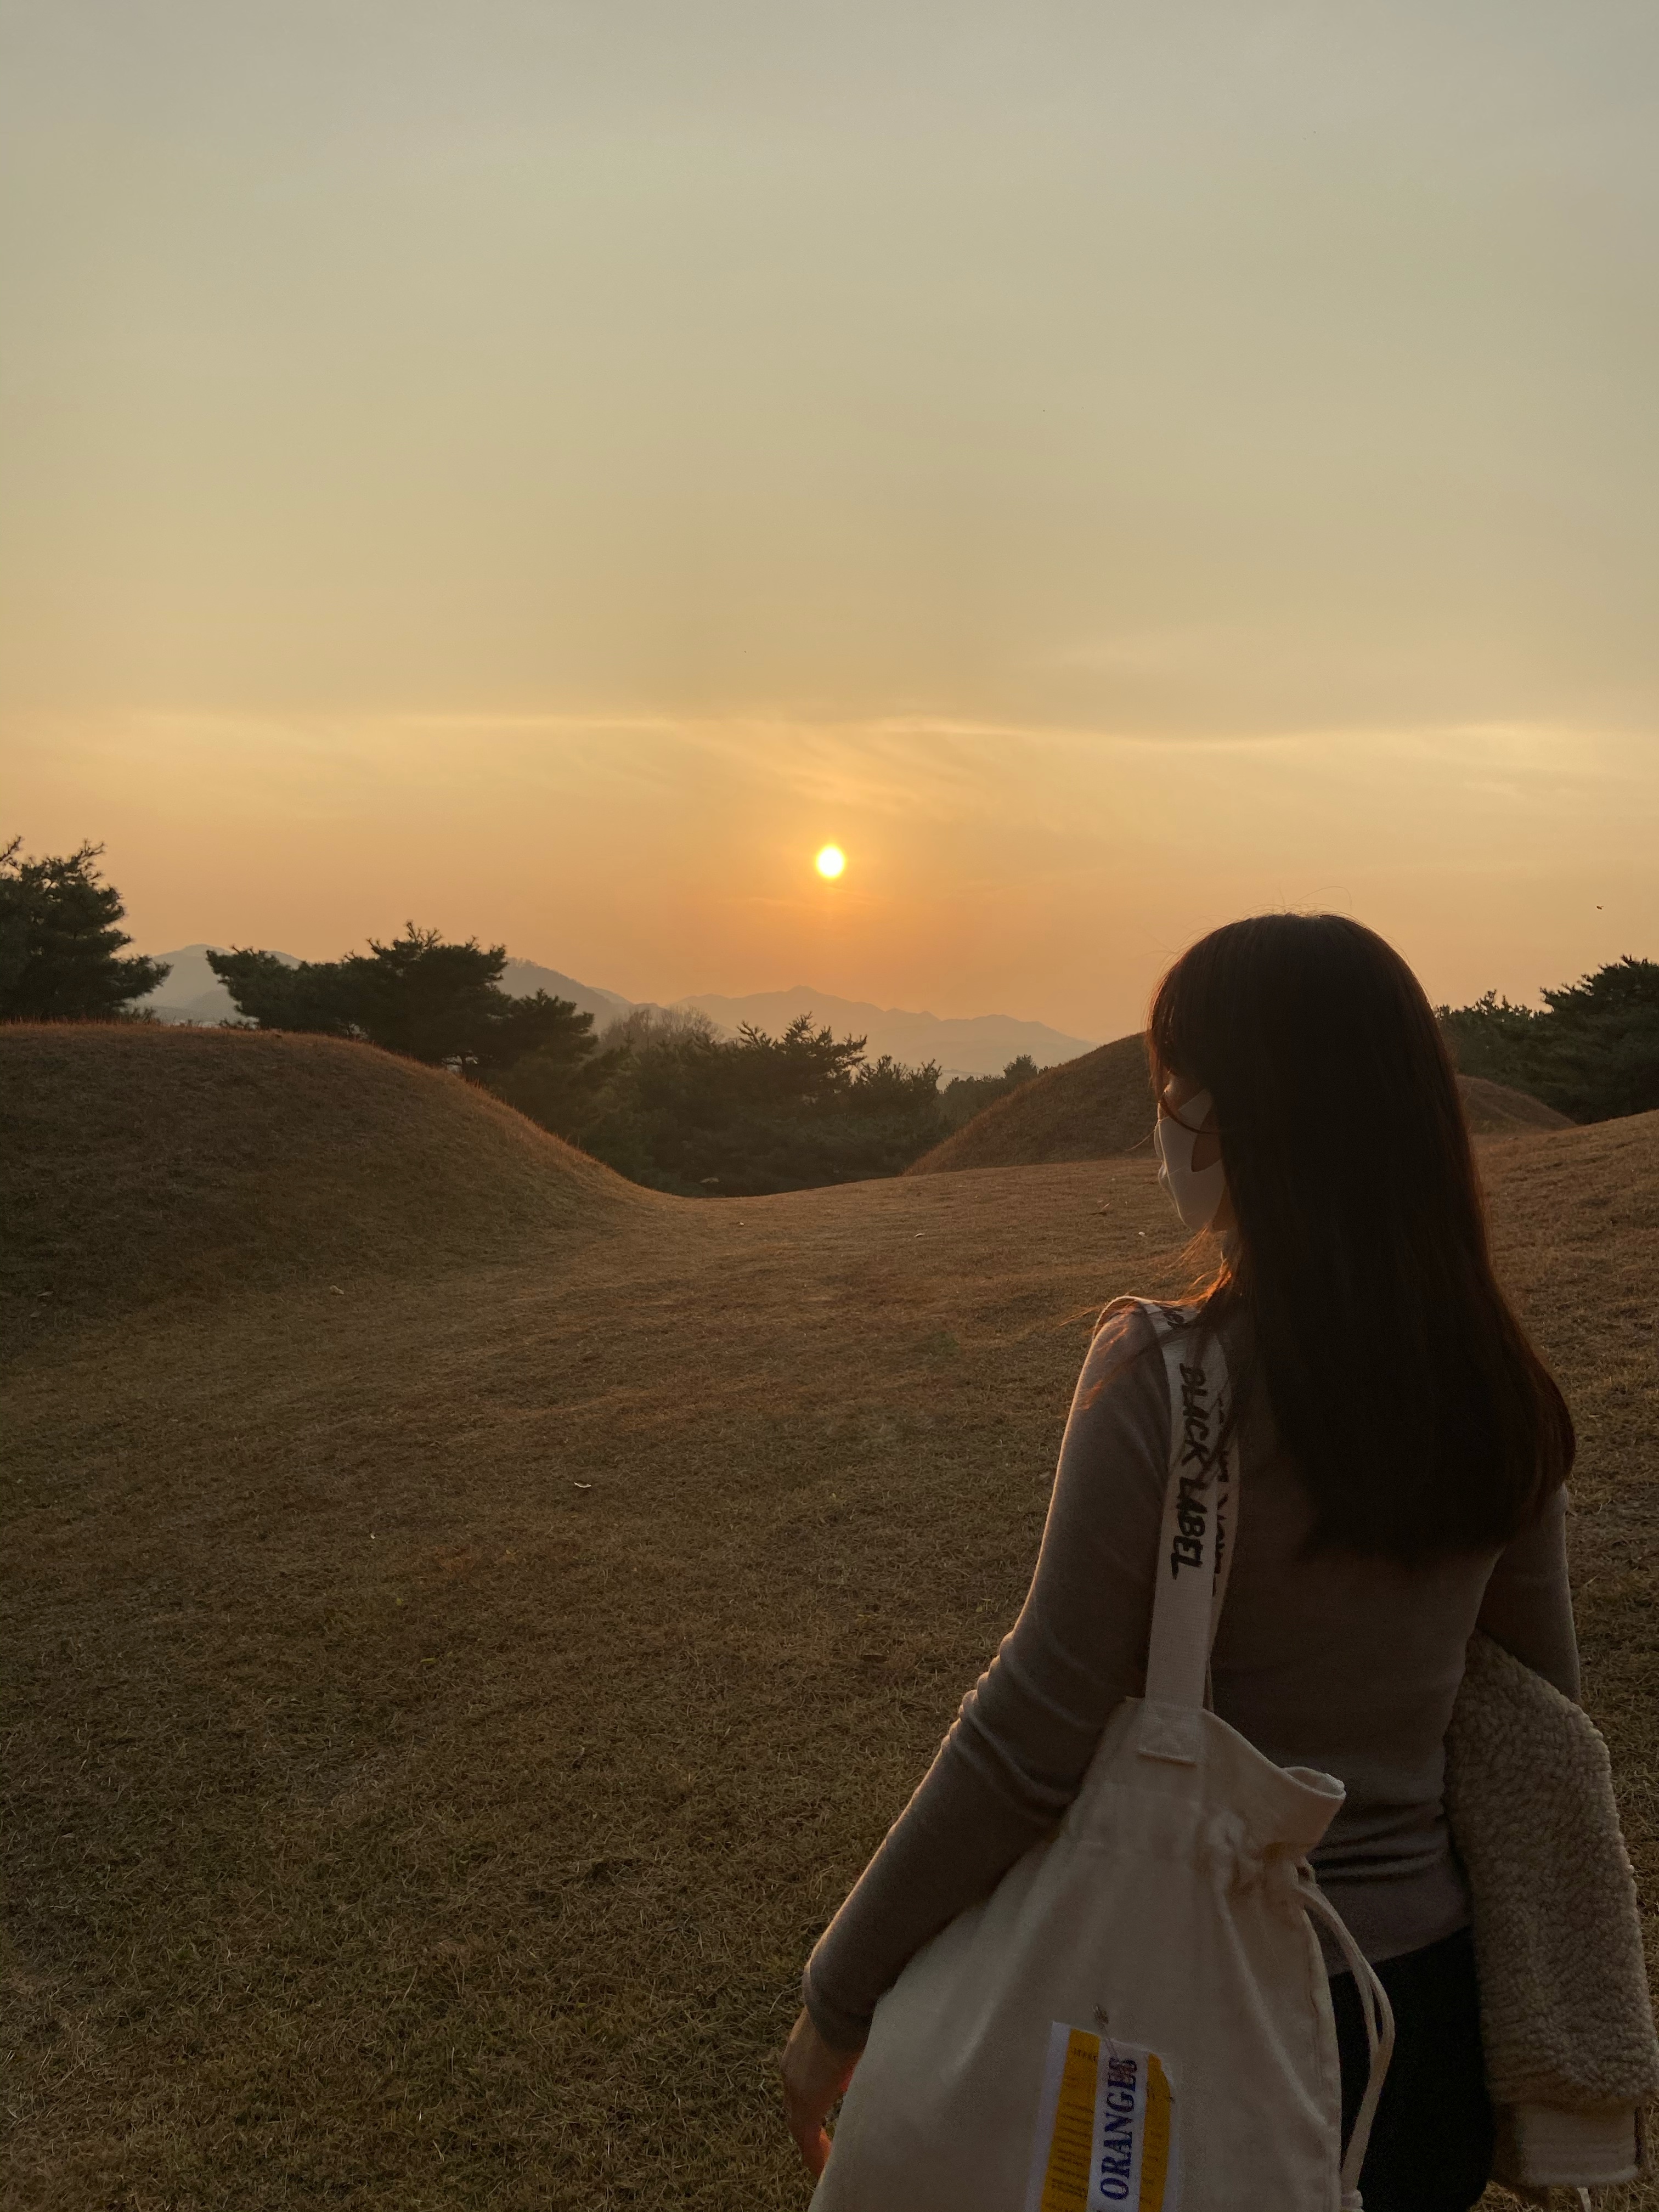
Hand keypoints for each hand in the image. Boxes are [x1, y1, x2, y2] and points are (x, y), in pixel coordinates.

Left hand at [780, 2006, 860, 2178]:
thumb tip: (865, 2044)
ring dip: (812, 2140)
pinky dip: (814, 2153)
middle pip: (796, 2104)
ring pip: (799, 2122)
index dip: (814, 2094)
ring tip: (825, 2159)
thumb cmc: (852, 2004)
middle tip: (824, 2143)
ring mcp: (795, 2085)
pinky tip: (823, 2169)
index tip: (834, 2099)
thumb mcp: (849, 2027)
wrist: (841, 1997)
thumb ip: (851, 2042)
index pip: (803, 2080)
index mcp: (800, 2048)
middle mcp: (791, 2067)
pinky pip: (806, 2137)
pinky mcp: (806, 2103)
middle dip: (810, 2123)